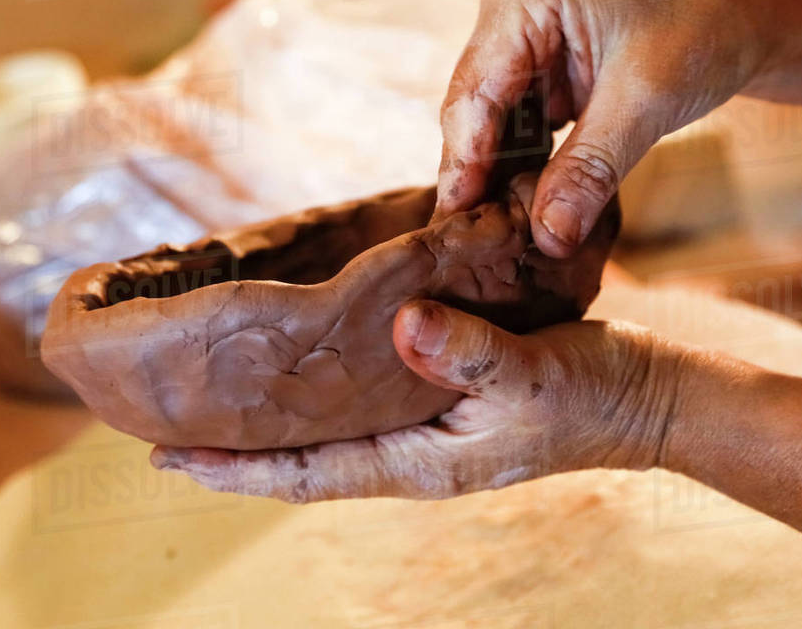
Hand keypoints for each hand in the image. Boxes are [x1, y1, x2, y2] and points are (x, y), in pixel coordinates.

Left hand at [150, 301, 690, 502]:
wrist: (639, 395)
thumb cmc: (590, 394)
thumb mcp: (533, 373)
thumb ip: (470, 353)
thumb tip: (403, 325)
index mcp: (419, 462)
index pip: (307, 476)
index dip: (236, 471)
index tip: (169, 457)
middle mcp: (407, 451)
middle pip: (300, 459)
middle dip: (233, 449)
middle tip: (162, 422)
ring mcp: (419, 427)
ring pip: (325, 430)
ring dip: (268, 420)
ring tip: (209, 393)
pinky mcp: (435, 397)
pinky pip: (358, 399)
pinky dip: (315, 387)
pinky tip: (296, 359)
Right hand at [436, 0, 777, 256]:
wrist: (755, 12)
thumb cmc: (709, 27)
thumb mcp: (646, 103)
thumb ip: (589, 170)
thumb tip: (548, 237)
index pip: (475, 90)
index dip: (464, 161)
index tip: (458, 221)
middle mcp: (509, 3)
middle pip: (475, 106)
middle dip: (480, 172)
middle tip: (473, 241)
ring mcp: (523, 32)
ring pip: (494, 119)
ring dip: (502, 173)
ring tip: (497, 234)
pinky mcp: (543, 62)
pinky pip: (521, 120)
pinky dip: (527, 161)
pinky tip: (527, 206)